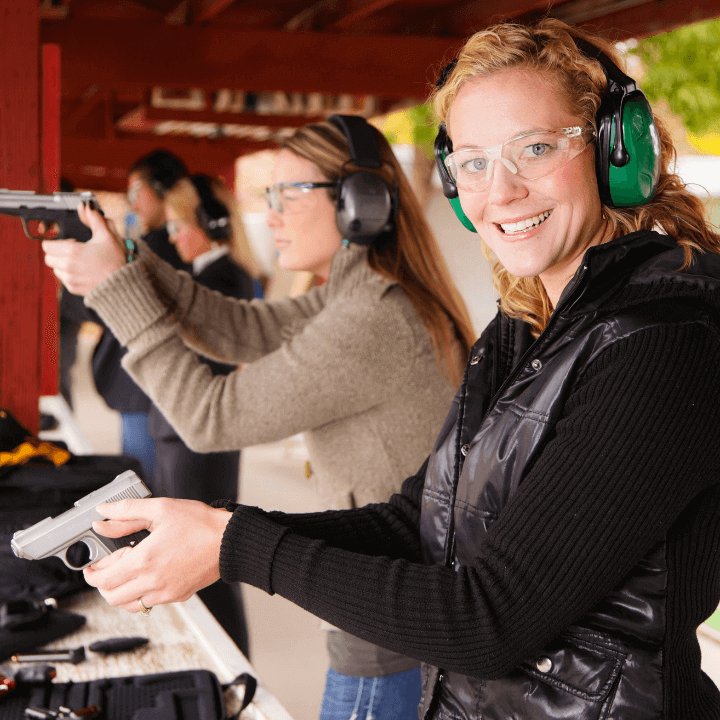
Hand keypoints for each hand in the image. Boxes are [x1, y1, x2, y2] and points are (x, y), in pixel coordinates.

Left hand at [42, 203, 126, 295]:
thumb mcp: (107, 236)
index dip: (56, 242)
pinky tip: (85, 272)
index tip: (70, 242)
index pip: (46, 245)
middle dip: (57, 254)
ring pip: (56, 270)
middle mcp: (67, 266)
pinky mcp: (73, 289)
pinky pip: (65, 280)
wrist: (123, 285)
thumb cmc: (116, 261)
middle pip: (48, 258)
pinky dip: (71, 276)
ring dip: (63, 265)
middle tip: (74, 252)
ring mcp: (69, 279)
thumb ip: (94, 219)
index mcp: (71, 251)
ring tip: (80, 263)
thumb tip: (86, 206)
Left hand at [83, 497, 232, 612]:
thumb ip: (127, 512)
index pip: (103, 578)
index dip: (92, 571)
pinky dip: (139, 594)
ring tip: (126, 571)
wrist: (230, 541)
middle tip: (107, 566)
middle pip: (111, 596)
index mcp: (145, 560)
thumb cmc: (202, 524)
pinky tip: (147, 575)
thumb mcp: (161, 508)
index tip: (93, 562)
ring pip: (128, 605)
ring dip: (119, 591)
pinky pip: (148, 604)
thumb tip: (103, 516)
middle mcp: (153, 581)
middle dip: (102, 582)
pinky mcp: (178, 596)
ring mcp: (166, 593)